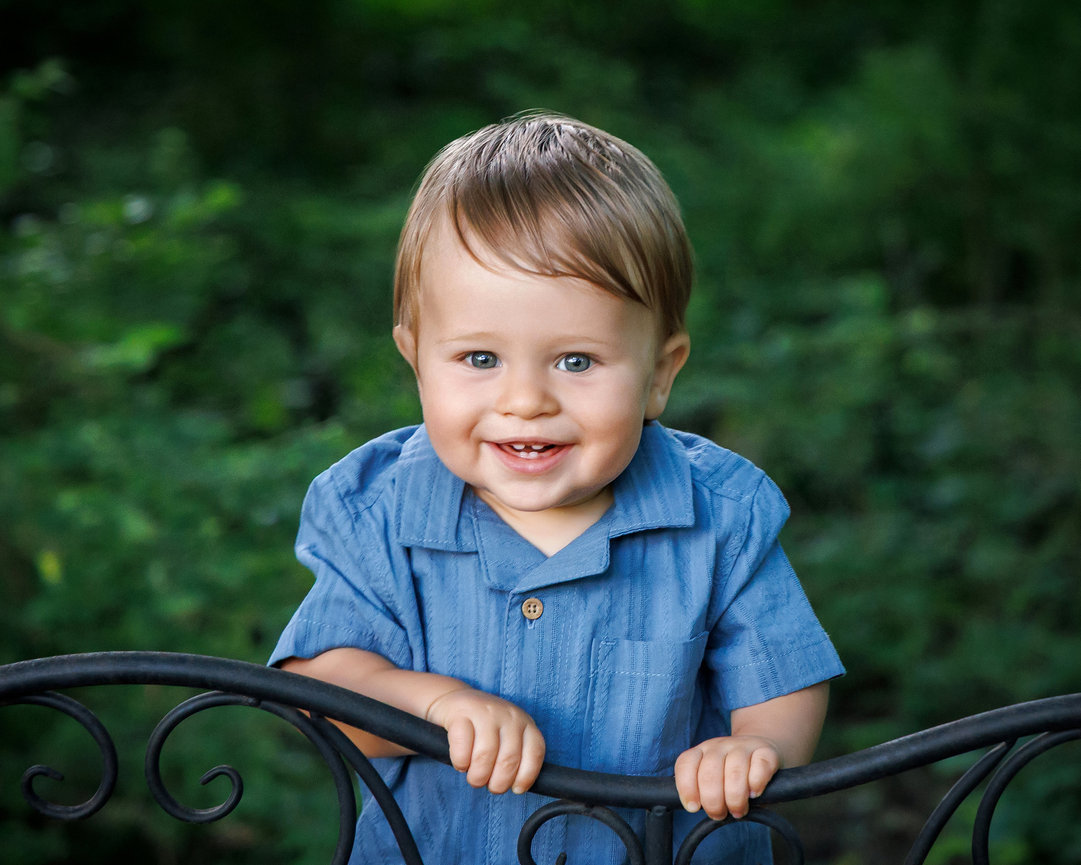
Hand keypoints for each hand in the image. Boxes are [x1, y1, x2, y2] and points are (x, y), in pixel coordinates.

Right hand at [425, 687, 545, 794]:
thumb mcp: (507, 735)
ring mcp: (485, 712)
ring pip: (485, 756)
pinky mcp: (461, 713)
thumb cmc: (483, 727)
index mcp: (524, 723)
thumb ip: (516, 755)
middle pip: (509, 760)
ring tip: (474, 778)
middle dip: (498, 784)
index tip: (515, 788)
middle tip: (489, 786)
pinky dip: (461, 763)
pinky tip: (461, 764)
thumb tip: (518, 787)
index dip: (526, 777)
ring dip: (478, 777)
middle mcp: (508, 715)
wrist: (453, 700)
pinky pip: (462, 748)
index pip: (535, 753)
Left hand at [674, 736, 781, 820]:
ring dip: (735, 798)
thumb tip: (697, 809)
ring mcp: (743, 746)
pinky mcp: (766, 751)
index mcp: (702, 751)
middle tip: (720, 814)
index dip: (686, 788)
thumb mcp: (714, 780)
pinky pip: (760, 766)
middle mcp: (720, 746)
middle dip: (713, 802)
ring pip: (734, 771)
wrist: (762, 751)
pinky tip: (754, 793)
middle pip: (709, 773)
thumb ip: (703, 791)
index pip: (686, 764)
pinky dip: (756, 784)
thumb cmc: (734, 776)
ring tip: (737, 810)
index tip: (694, 807)